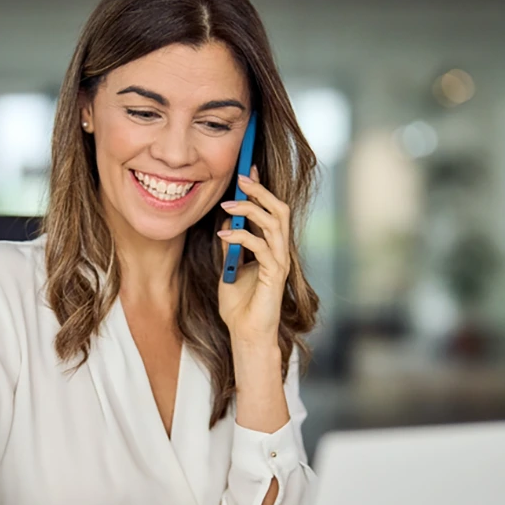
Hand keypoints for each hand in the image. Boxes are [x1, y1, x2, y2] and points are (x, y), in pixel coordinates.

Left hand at [217, 164, 290, 345]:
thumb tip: (226, 223)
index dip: (262, 189)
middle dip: (261, 191)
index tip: (247, 170)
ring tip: (227, 205)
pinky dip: (241, 236)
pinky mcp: (274, 275)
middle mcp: (280, 251)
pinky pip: (261, 247)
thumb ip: (231, 246)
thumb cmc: (239, 306)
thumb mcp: (229, 268)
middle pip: (279, 210)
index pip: (271, 211)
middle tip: (241, 178)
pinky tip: (224, 233)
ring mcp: (280, 262)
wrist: (246, 334)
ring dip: (250, 210)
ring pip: (274, 224)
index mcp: (271, 248)